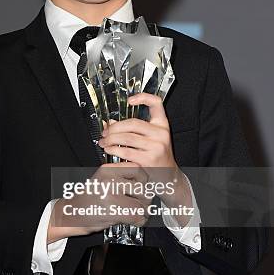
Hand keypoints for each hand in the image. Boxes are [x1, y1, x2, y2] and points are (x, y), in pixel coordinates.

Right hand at [48, 162, 151, 237]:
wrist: (72, 213)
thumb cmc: (90, 199)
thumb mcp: (104, 180)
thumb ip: (124, 179)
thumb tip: (149, 185)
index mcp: (108, 169)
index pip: (138, 168)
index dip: (143, 180)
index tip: (140, 187)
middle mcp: (109, 179)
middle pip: (143, 186)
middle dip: (145, 198)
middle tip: (138, 203)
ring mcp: (110, 195)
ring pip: (142, 203)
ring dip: (142, 211)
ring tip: (133, 212)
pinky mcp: (113, 211)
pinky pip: (136, 215)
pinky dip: (138, 221)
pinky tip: (130, 220)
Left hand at [98, 93, 192, 224]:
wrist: (169, 177)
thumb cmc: (158, 156)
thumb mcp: (151, 139)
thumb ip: (133, 129)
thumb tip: (109, 123)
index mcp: (162, 125)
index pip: (156, 103)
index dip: (143, 97)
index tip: (130, 100)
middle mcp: (161, 134)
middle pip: (132, 123)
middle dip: (114, 128)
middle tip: (105, 133)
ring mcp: (156, 147)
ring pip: (126, 138)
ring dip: (110, 140)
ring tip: (104, 143)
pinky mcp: (148, 161)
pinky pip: (125, 153)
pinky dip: (113, 152)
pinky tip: (107, 153)